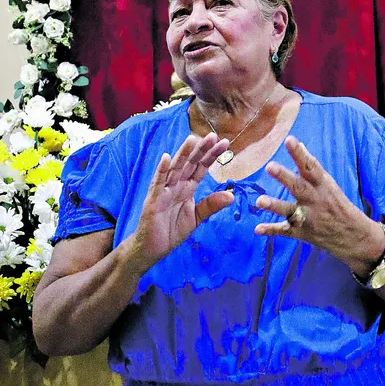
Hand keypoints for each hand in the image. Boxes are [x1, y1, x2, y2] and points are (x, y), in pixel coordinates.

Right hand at [132, 134, 232, 269]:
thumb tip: (231, 195)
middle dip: (201, 150)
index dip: (212, 155)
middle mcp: (176, 185)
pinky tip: (166, 158)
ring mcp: (164, 191)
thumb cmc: (171, 231)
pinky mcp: (153, 200)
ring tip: (192, 139)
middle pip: (190, 164)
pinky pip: (157, 183)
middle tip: (212, 136)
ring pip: (175, 169)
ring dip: (183, 154)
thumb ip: (211, 205)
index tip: (224, 143)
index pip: (201, 168)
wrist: (153, 249)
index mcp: (187, 188)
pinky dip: (161, 170)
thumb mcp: (196, 217)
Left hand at [254, 136, 383, 276]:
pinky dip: (272, 230)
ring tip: (259, 201)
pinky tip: (257, 229)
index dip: (299, 153)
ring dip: (275, 205)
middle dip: (284, 177)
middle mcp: (315, 200)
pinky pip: (285, 231)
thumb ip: (311, 168)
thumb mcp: (329, 184)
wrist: (354, 237)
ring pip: (290, 211)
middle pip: (298, 187)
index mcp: (323, 185)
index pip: (311, 166)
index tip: (289, 140)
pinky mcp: (303, 233)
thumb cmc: (338, 205)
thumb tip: (299, 145)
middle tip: (270, 166)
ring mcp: (309, 218)